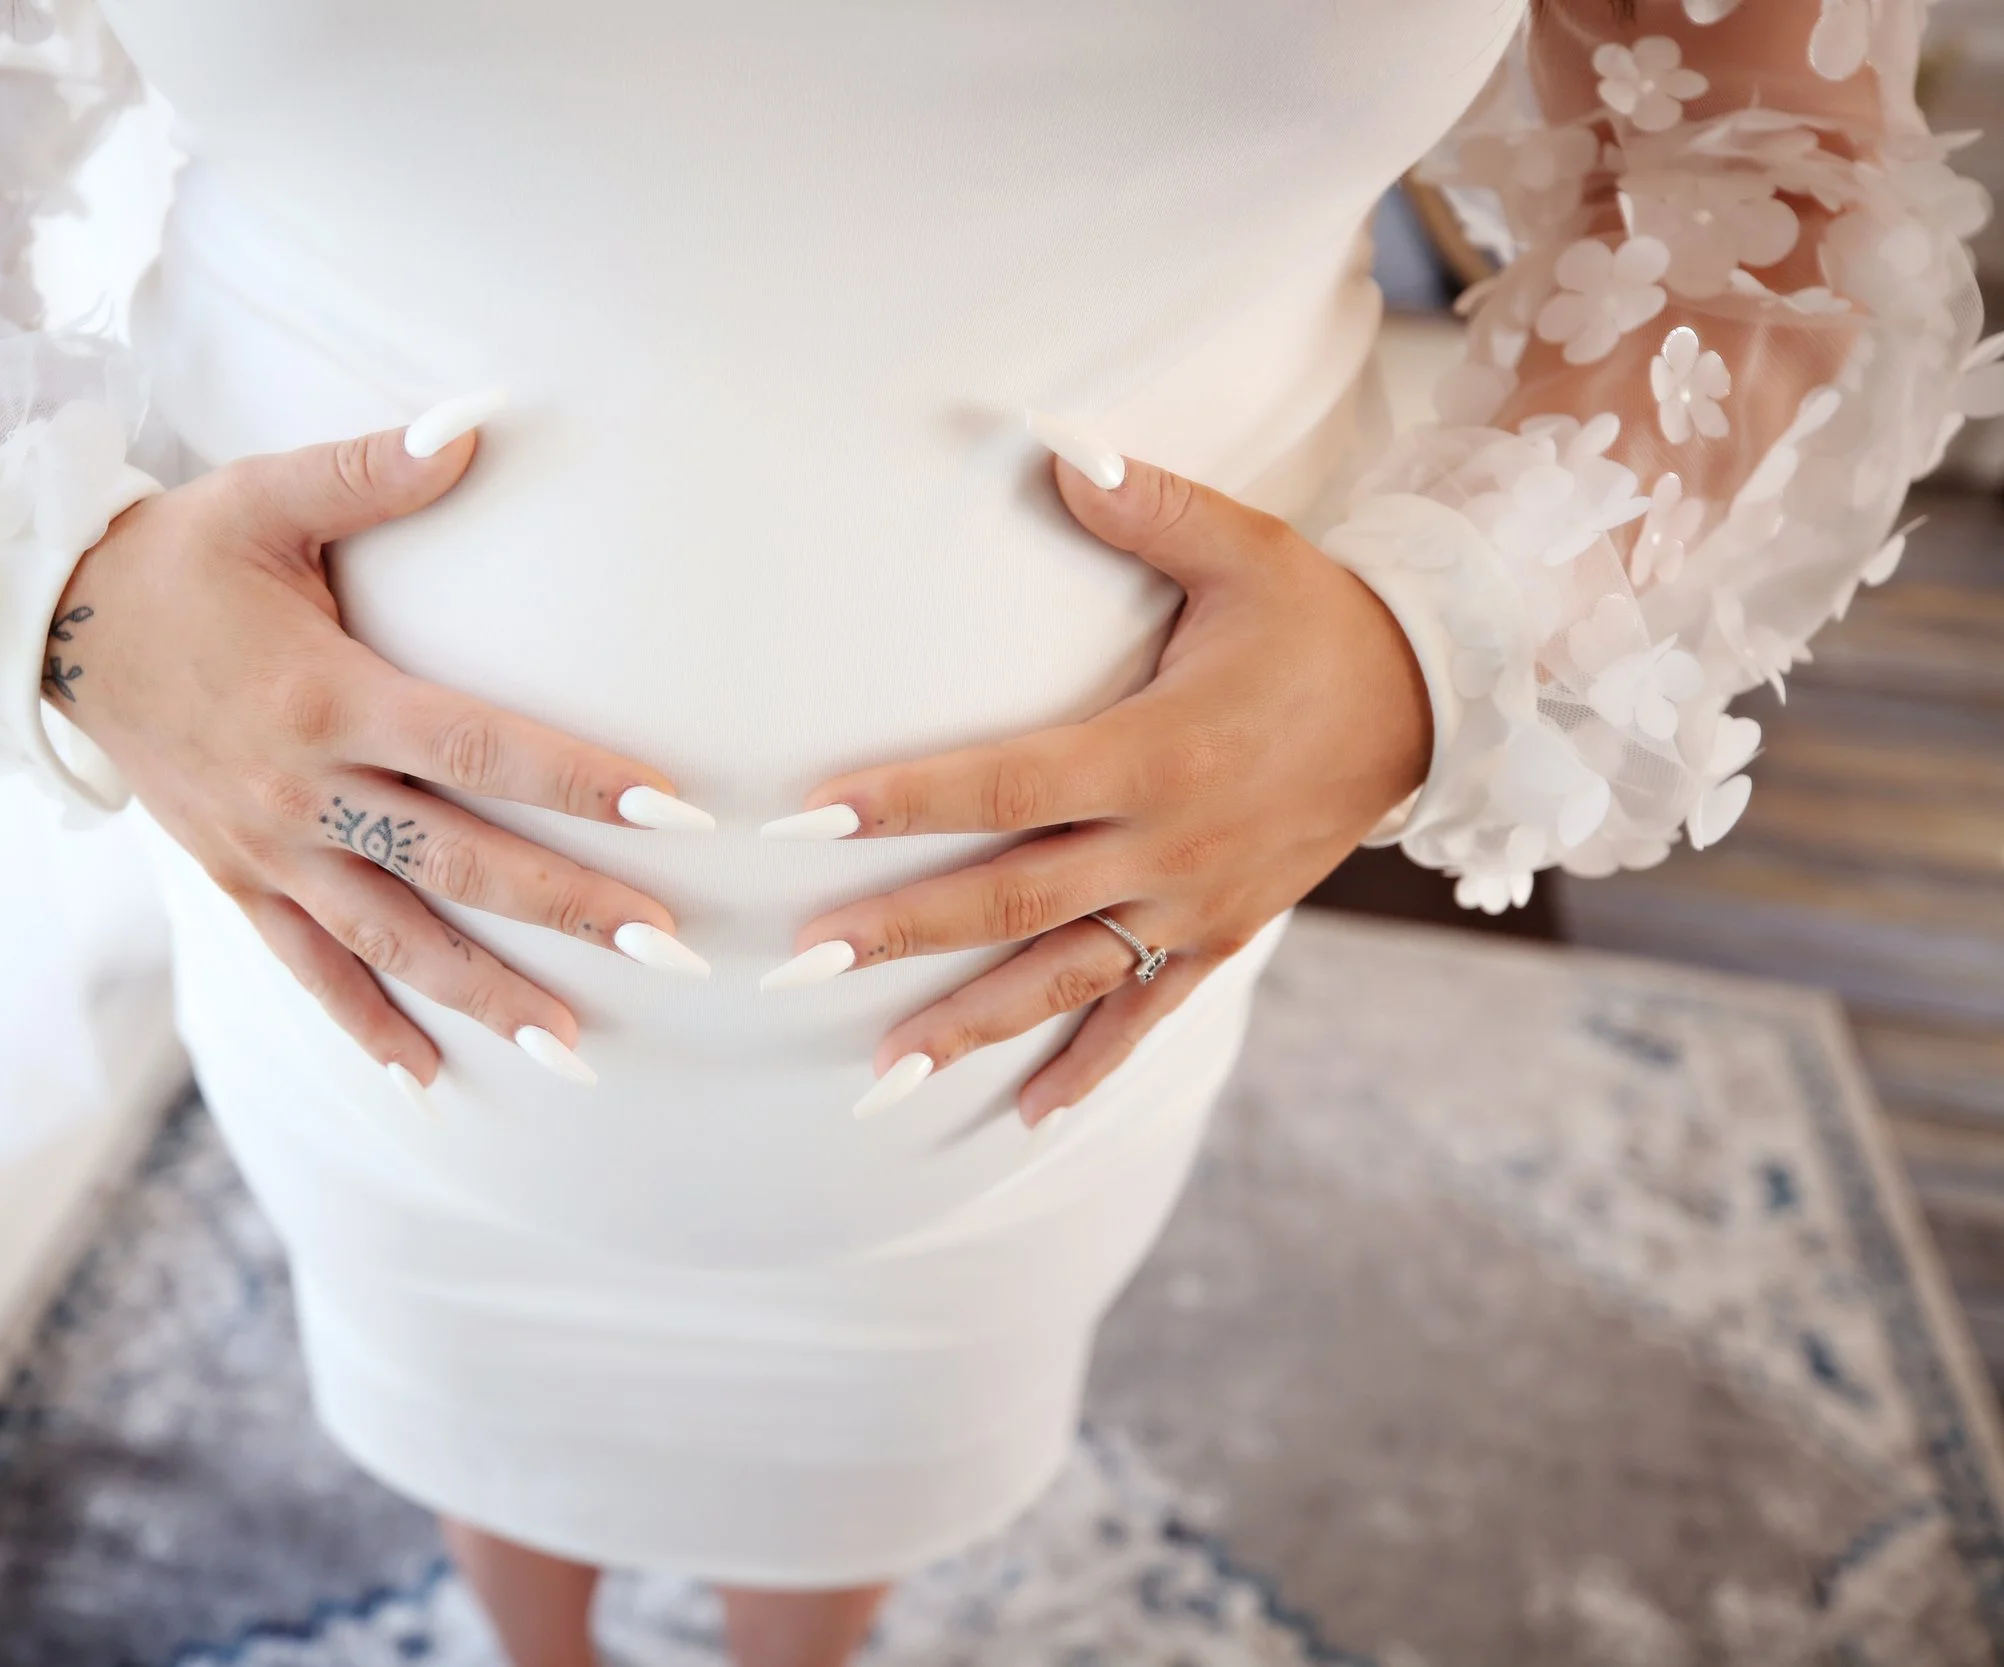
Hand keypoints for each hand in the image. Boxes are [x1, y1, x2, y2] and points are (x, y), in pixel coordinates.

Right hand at [46, 410, 713, 1094]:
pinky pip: (307, 971)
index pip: (477, 746)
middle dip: (570, 909)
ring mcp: (266, 849)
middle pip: (458, 861)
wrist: (48, 626)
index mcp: (325, 695)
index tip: (673, 812)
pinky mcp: (234, 880)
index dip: (577, 780)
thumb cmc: (180, 555)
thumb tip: (479, 420)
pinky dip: (365, 1027)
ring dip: (486, 997)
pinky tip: (429, 1081)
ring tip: (577, 1050)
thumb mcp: (265, 495)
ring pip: (392, 939)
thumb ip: (374, 469)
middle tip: (672, 949)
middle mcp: (300, 790)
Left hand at [775, 437, 1431, 1126]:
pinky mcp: (1220, 938)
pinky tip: (1024, 1119)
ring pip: (1063, 977)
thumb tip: (1053, 441)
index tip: (810, 819)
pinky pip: (1144, 1015)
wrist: (1434, 702)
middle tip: (801, 961)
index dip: (904, 801)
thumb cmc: (1319, 618)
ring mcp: (1194, 904)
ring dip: (970, 1025)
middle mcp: (1169, 843)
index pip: (1003, 785)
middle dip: (901, 930)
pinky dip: (1087, 1070)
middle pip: (1011, 898)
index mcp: (1157, 750)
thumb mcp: (1244, 550)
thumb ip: (1145, 503)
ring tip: (880, 1072)